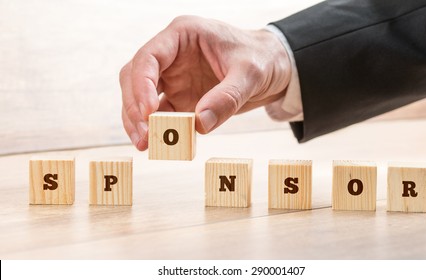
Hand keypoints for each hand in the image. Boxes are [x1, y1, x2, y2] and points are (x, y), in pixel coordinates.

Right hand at [119, 16, 290, 150]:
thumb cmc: (261, 58)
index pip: (149, 56)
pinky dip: (158, 129)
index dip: (141, 84)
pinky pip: (162, 114)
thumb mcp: (250, 74)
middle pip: (135, 77)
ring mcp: (174, 77)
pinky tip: (158, 145)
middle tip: (144, 134)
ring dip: (139, 121)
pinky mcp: (180, 97)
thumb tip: (199, 124)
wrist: (274, 68)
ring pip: (141, 97)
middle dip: (135, 106)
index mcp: (183, 35)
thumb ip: (226, 97)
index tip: (149, 112)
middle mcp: (172, 55)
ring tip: (145, 144)